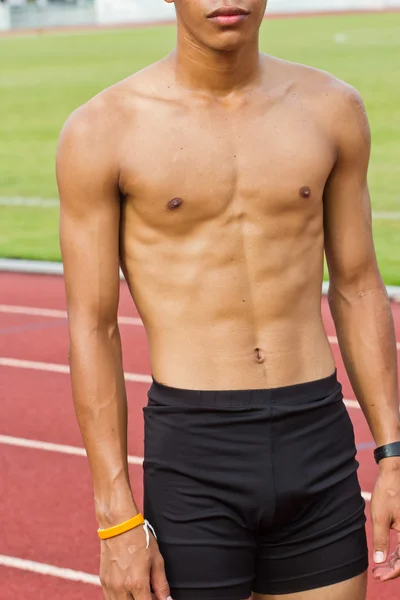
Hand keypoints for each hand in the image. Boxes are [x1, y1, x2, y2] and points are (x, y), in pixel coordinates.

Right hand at [100, 521, 170, 599]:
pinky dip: (121, 598)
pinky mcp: (103, 582)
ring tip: (139, 592)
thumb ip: (161, 584)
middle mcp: (121, 588)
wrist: (118, 525)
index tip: (157, 598)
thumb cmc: (139, 539)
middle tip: (149, 594)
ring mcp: (110, 586)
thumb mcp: (156, 560)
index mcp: (137, 583)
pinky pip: (110, 599)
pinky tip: (128, 590)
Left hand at [371, 458, 399, 581]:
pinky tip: (386, 557)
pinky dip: (398, 553)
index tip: (380, 575)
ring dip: (395, 562)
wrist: (394, 473)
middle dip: (393, 569)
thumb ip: (380, 539)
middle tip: (378, 574)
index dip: (394, 572)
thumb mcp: (380, 517)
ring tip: (380, 568)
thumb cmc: (387, 492)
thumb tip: (379, 560)